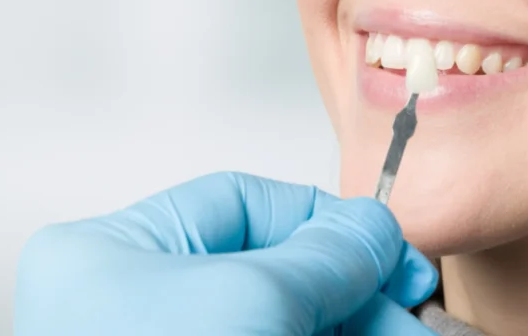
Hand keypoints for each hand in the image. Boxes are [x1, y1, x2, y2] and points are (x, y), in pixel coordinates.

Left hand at [14, 172, 438, 334]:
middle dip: (356, 294)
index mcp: (111, 255)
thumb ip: (324, 255)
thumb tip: (372, 228)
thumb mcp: (250, 301)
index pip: (239, 204)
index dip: (324, 221)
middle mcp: (136, 305)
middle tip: (415, 316)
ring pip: (285, 326)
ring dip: (358, 331)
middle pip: (274, 274)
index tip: (387, 252)